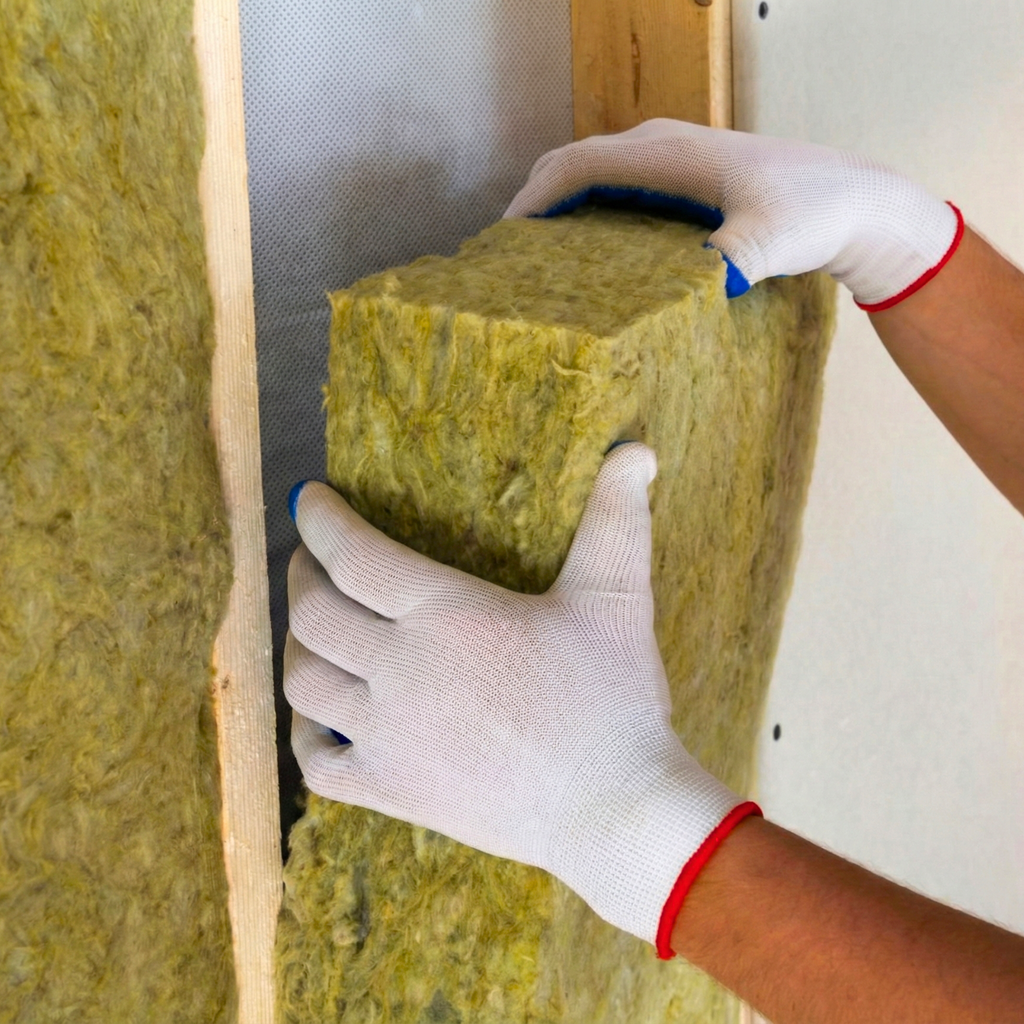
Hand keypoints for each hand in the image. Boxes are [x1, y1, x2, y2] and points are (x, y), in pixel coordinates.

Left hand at [284, 443, 755, 953]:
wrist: (615, 810)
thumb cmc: (615, 698)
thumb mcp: (617, 597)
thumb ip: (619, 518)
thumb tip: (639, 450)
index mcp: (448, 614)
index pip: (353, 554)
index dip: (319, 520)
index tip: (305, 499)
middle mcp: (402, 671)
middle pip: (313, 613)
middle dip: (301, 574)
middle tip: (310, 560)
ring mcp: (390, 737)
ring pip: (303, 682)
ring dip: (297, 645)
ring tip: (312, 627)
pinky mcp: (393, 791)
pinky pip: (315, 762)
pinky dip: (303, 732)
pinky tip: (320, 715)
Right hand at [505, 118, 961, 309]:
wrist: (859, 203)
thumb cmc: (814, 215)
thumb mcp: (767, 242)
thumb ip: (730, 261)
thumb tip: (696, 288)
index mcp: (668, 154)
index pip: (576, 165)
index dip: (533, 201)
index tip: (503, 241)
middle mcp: (664, 145)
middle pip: (576, 162)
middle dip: (536, 200)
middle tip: (509, 254)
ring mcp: (676, 156)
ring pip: (597, 171)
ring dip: (561, 201)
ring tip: (538, 252)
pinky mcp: (688, 176)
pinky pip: (621, 183)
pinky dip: (591, 206)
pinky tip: (592, 247)